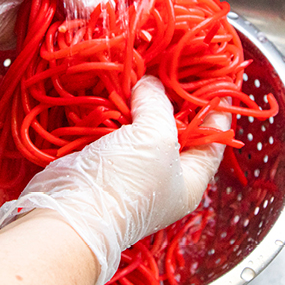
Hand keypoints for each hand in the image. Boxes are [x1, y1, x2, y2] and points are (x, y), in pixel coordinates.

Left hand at [0, 0, 176, 48]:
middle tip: (158, 24)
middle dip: (131, 8)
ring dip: (105, 38)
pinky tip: (97, 65)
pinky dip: (77, 58)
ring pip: (87, 26)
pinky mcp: (31, 39)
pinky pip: (62, 50)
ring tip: (135, 50)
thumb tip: (106, 12)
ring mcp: (47, 9)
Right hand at [0, 75, 228, 284]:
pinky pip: (113, 132)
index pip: (213, 140)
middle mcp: (163, 178)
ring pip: (140, 129)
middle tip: (168, 71)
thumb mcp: (156, 136)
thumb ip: (159, 104)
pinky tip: (111, 91)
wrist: (68, 214)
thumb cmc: (125, 181)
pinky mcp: (102, 164)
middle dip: (170, 101)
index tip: (213, 81)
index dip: (216, 110)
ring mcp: (131, 172)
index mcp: (189, 180)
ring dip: (137, 104)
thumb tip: (150, 85)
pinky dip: (111, 113)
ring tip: (139, 75)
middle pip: (175, 132)